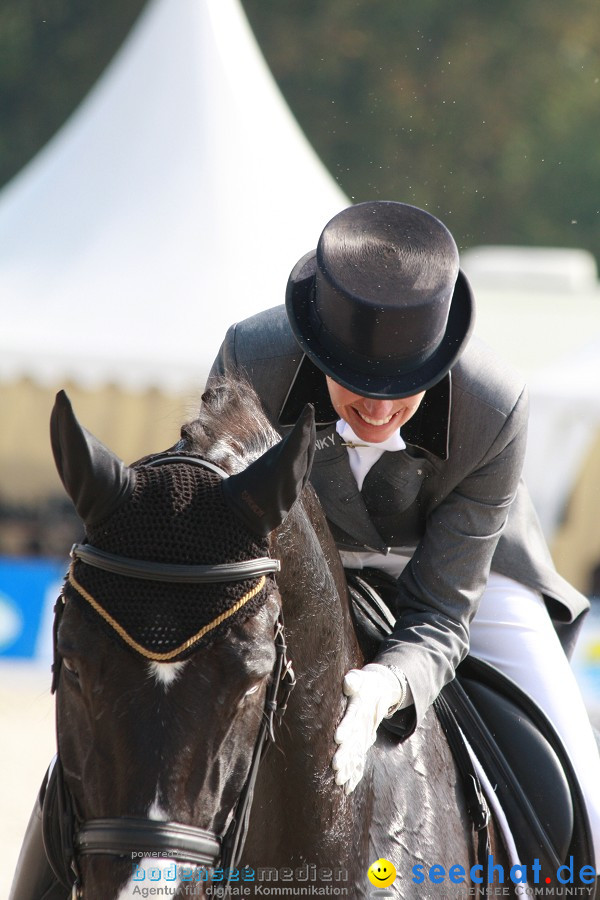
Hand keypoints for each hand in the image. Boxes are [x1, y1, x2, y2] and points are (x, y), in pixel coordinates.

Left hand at [332, 663, 403, 793]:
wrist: (380, 691)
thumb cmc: (363, 683)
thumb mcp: (360, 678)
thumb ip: (354, 680)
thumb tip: (348, 681)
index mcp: (361, 707)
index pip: (352, 717)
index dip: (346, 727)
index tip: (338, 738)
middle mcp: (363, 725)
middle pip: (354, 740)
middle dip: (346, 754)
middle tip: (335, 766)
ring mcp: (365, 736)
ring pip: (357, 753)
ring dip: (349, 768)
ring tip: (338, 781)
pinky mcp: (364, 743)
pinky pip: (360, 760)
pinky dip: (355, 774)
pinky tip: (348, 788)